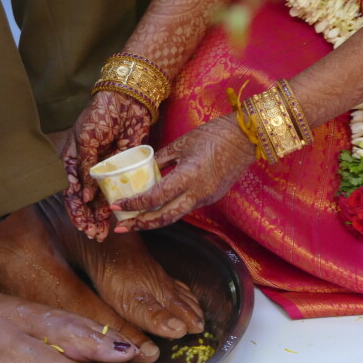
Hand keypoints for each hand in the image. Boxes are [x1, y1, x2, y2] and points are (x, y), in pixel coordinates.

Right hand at [62, 91, 150, 240]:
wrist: (126, 100)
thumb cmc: (100, 115)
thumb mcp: (85, 140)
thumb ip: (84, 168)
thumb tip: (85, 197)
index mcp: (72, 160)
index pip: (70, 191)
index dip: (74, 209)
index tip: (80, 225)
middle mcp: (87, 168)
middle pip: (84, 199)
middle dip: (87, 218)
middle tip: (92, 234)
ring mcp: (105, 169)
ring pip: (100, 199)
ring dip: (99, 216)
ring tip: (101, 233)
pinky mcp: (123, 167)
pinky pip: (117, 190)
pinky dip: (115, 203)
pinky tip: (114, 217)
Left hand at [111, 114, 256, 230]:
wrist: (245, 139)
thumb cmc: (214, 135)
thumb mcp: (182, 143)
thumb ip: (161, 159)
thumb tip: (143, 169)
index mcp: (188, 176)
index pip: (155, 198)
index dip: (134, 204)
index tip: (117, 205)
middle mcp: (198, 193)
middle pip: (164, 218)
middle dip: (140, 224)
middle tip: (120, 227)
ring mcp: (206, 198)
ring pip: (175, 217)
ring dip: (153, 221)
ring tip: (135, 222)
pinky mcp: (211, 198)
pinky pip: (185, 209)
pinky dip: (168, 211)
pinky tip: (156, 209)